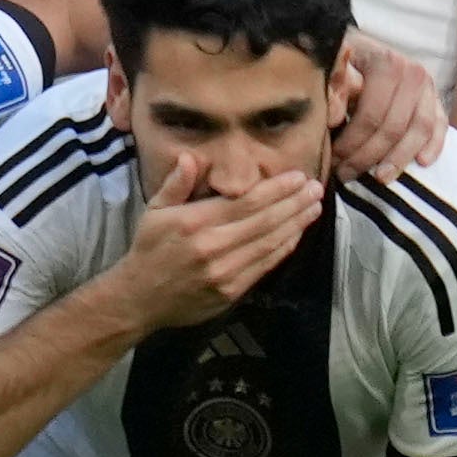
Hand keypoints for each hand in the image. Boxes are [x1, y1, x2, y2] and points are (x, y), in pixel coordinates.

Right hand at [108, 151, 321, 329]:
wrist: (140, 299)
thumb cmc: (149, 250)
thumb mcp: (154, 211)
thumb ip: (176, 184)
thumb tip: (190, 157)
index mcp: (195, 222)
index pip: (247, 201)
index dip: (277, 188)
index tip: (298, 176)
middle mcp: (212, 246)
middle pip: (265, 220)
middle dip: (295, 202)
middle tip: (316, 188)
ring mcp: (224, 271)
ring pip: (270, 243)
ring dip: (296, 224)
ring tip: (314, 208)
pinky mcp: (231, 291)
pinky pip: (265, 265)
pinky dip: (284, 248)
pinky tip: (296, 234)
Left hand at [327, 36, 449, 180]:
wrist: (364, 50)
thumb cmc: (344, 62)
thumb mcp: (331, 67)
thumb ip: (331, 89)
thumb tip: (334, 119)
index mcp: (386, 63)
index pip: (371, 114)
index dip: (352, 142)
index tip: (334, 159)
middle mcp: (413, 73)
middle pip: (394, 127)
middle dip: (368, 156)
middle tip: (347, 174)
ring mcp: (428, 87)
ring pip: (419, 131)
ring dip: (399, 159)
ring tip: (379, 178)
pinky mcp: (437, 100)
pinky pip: (440, 126)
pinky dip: (433, 145)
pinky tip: (422, 163)